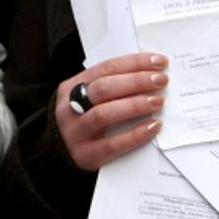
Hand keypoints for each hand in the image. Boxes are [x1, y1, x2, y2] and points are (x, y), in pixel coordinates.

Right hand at [54, 53, 166, 171]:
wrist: (57, 154)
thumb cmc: (81, 121)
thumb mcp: (86, 98)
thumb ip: (109, 87)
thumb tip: (149, 74)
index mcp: (71, 87)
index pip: (105, 68)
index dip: (134, 63)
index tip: (158, 62)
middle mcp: (70, 107)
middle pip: (104, 89)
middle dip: (136, 82)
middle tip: (161, 80)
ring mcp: (75, 132)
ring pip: (104, 114)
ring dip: (134, 105)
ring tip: (158, 101)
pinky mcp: (85, 155)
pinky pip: (112, 145)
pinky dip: (135, 134)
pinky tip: (153, 127)